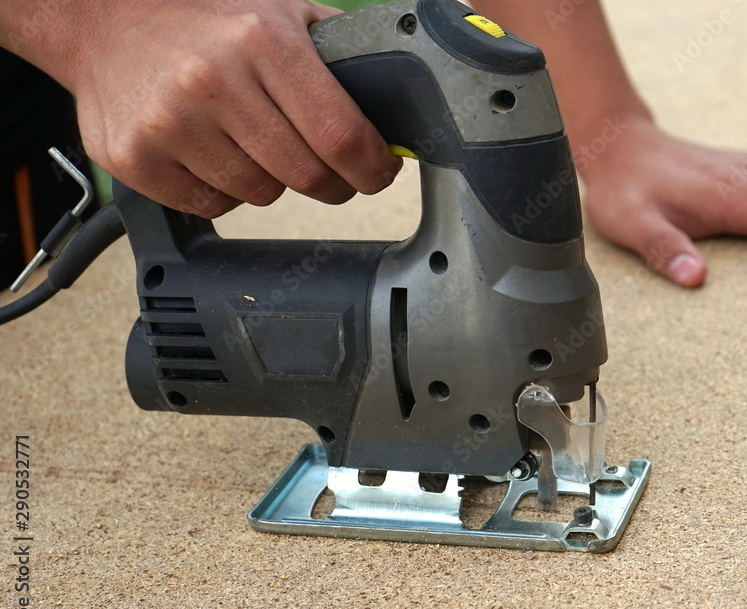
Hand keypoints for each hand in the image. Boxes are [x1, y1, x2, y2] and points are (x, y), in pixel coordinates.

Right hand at [48, 0, 400, 216]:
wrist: (102, 17)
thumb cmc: (205, 17)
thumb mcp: (280, 10)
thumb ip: (337, 53)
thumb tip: (397, 104)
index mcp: (263, 41)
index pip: (342, 136)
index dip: (372, 168)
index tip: (378, 173)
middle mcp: (214, 80)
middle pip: (307, 176)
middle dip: (330, 181)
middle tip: (327, 169)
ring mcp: (169, 122)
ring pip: (262, 194)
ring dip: (271, 180)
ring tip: (253, 142)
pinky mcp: (135, 158)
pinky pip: (212, 205)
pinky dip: (224, 190)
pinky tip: (213, 152)